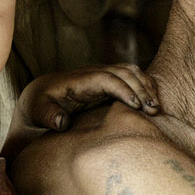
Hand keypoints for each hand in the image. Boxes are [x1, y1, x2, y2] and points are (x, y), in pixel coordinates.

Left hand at [2, 63, 158, 158]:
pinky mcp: (107, 80)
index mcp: (80, 80)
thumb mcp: (39, 111)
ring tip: (156, 107)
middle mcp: (94, 73)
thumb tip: (62, 122)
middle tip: (153, 110)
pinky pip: (130, 76)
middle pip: (123, 73)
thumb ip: (49, 116)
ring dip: (145, 85)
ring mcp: (102, 74)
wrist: (41, 93)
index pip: (106, 78)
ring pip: (129, 71)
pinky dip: (143, 84)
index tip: (136, 105)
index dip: (123, 89)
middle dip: (140, 88)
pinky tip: (151, 100)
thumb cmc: (40, 104)